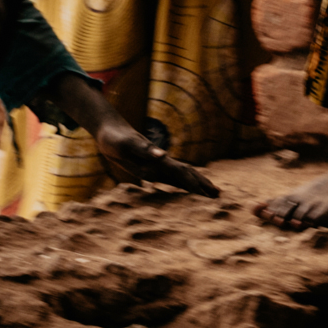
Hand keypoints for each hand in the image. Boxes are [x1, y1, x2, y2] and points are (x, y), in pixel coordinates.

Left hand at [96, 110, 219, 196]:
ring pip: (182, 177)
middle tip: (218, 195)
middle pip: (187, 173)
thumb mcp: (127, 144)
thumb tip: (164, 155)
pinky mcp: (151, 169)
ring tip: (210, 194)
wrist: (109, 132)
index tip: (204, 193)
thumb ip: (144, 150)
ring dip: (196, 185)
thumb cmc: (116, 138)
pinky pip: (171, 180)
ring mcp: (158, 165)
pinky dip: (182, 186)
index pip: (179, 171)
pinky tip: (188, 192)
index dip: (192, 182)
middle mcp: (161, 162)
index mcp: (158, 158)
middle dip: (202, 183)